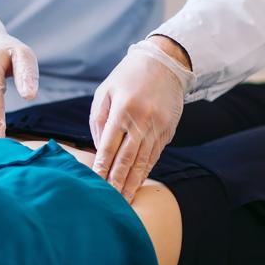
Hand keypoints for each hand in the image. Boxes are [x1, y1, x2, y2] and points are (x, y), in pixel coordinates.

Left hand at [89, 37, 194, 200]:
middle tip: (110, 201)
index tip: (95, 183)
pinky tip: (137, 182)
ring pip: (143, 161)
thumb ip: (98, 120)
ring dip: (132, 182)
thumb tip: (100, 149)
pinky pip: (154, 155)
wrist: (165, 63)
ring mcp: (158, 127)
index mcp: (122, 110)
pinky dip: (145, 171)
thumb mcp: (104, 92)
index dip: (102, 167)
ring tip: (124, 199)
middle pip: (127, 159)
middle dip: (117, 182)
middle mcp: (142, 121)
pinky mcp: (168, 130)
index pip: (109, 146)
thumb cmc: (127, 77)